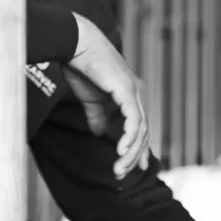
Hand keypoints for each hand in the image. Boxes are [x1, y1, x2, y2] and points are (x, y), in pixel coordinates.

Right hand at [67, 13, 149, 179]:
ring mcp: (134, 91)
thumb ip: (98, 116)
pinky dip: (129, 136)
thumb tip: (99, 134)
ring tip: (119, 168)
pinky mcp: (126, 89)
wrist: (78, 46)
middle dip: (134, 156)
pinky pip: (133, 119)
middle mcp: (137, 93)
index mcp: (131, 94)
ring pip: (140, 128)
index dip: (139, 148)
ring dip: (131, 151)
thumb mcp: (91, 99)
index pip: (140, 125)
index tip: (134, 167)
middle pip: (143, 131)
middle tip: (121, 174)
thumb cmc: (84, 68)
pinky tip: (121, 151)